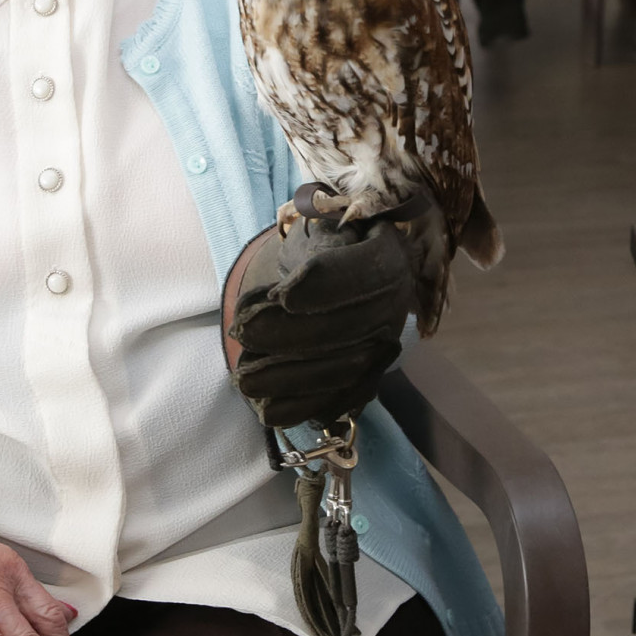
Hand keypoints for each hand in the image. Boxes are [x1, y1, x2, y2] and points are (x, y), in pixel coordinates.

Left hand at [227, 214, 417, 428]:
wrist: (347, 271)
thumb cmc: (327, 245)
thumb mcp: (323, 226)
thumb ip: (316, 238)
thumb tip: (292, 273)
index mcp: (388, 258)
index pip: (365, 272)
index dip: (324, 284)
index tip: (281, 293)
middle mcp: (393, 306)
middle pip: (348, 328)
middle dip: (290, 335)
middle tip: (243, 332)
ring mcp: (383, 347)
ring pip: (344, 370)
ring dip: (290, 377)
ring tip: (245, 377)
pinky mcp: (368, 378)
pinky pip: (341, 401)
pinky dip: (304, 408)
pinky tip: (268, 409)